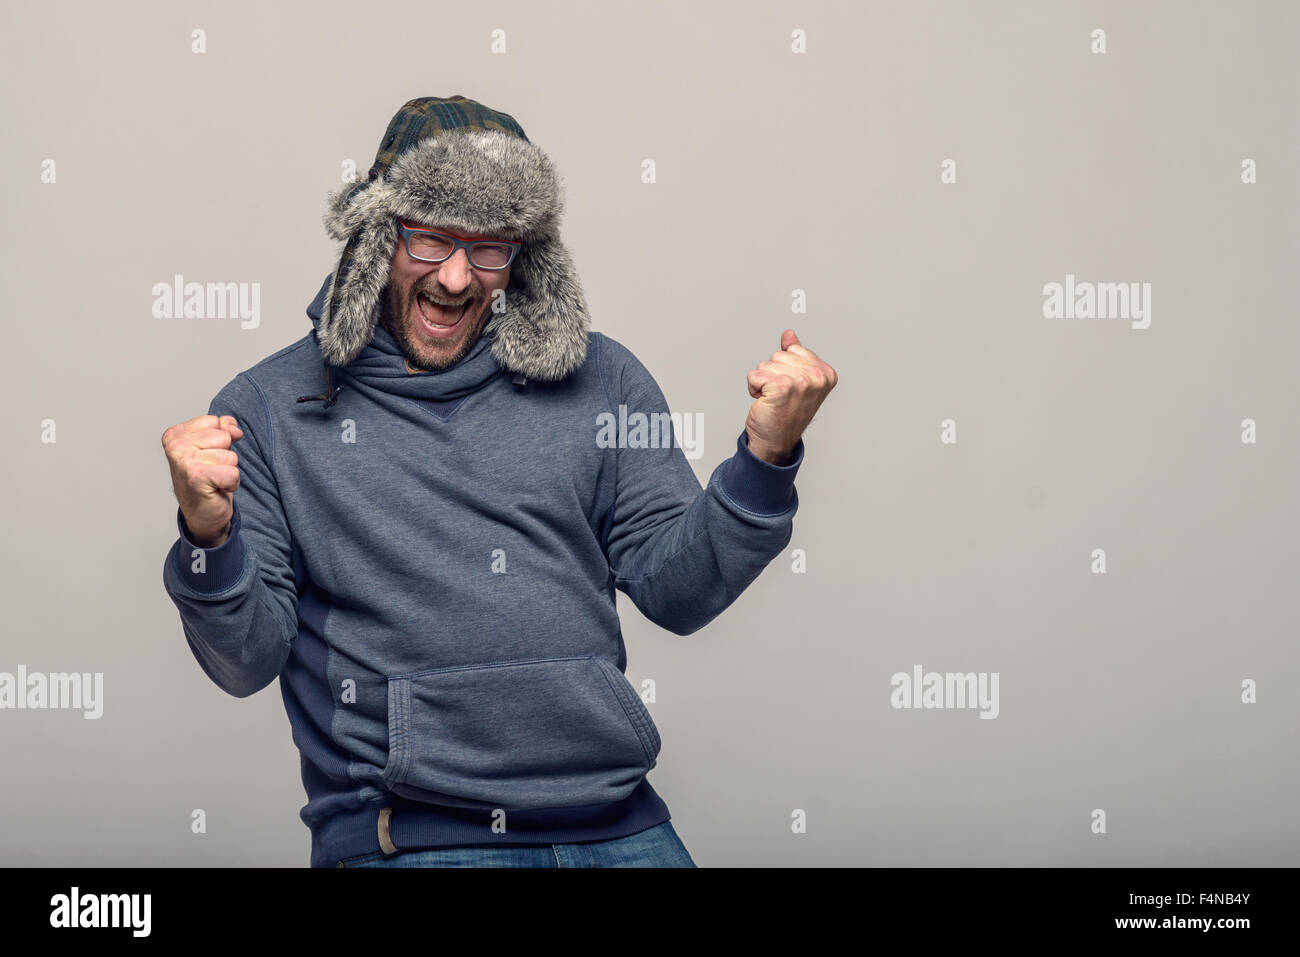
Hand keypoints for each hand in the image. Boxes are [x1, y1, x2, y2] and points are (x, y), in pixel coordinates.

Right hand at [161, 414, 243, 546]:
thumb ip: (223, 428)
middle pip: (224, 437)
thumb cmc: (208, 478)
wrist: (202, 513)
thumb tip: (233, 427)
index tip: (209, 456)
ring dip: (229, 470)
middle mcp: (175, 447)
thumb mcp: (214, 447)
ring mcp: (184, 462)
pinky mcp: (197, 478)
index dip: (221, 440)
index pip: (215, 421)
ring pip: (231, 455)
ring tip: (214, 480)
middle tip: (212, 470)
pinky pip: (233, 472)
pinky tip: (217, 488)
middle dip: (226, 454)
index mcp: (175, 435)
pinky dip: (231, 483)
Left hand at [745, 330, 837, 464]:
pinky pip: (755, 374)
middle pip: (779, 355)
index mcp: (826, 373)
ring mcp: (801, 382)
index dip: (785, 367)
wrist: (775, 442)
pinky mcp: (781, 387)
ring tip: (773, 399)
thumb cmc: (786, 414)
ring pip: (765, 364)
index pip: (793, 349)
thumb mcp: (796, 381)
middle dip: (772, 373)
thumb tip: (789, 334)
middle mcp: (817, 377)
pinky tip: (764, 402)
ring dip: (763, 382)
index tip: (791, 388)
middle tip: (780, 396)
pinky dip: (753, 388)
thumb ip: (795, 356)